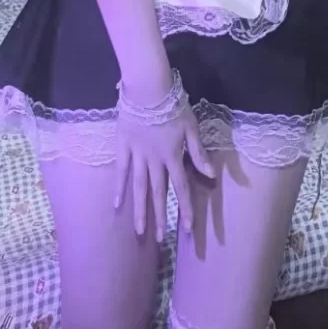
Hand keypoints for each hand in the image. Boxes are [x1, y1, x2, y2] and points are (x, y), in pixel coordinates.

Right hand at [114, 91, 214, 241]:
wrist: (147, 90)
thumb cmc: (172, 106)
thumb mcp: (191, 127)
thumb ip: (198, 152)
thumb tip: (211, 174)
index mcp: (173, 156)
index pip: (181, 188)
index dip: (184, 208)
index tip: (187, 228)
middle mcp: (155, 161)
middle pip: (158, 193)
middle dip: (159, 217)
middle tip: (158, 239)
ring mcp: (137, 156)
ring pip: (139, 187)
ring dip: (140, 210)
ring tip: (139, 230)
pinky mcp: (123, 147)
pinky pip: (121, 171)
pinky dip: (119, 188)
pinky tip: (116, 204)